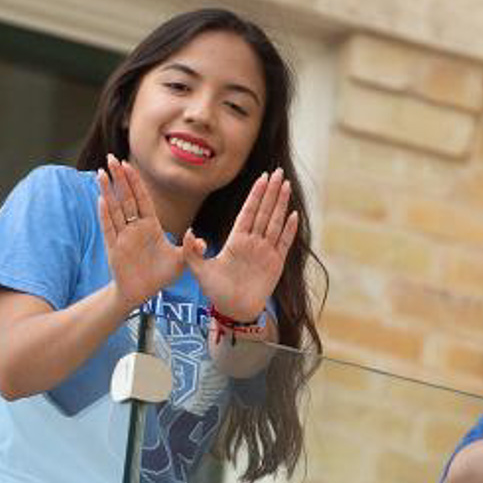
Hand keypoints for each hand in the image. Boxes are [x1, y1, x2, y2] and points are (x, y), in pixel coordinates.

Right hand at [96, 156, 184, 308]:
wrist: (142, 294)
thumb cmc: (161, 275)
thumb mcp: (182, 262)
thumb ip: (191, 249)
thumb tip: (200, 238)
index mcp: (150, 225)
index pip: (142, 198)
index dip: (135, 181)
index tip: (128, 164)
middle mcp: (135, 227)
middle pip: (126, 197)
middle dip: (119, 178)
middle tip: (111, 157)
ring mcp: (123, 236)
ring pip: (114, 209)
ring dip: (108, 191)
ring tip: (101, 173)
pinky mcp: (114, 248)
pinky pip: (109, 228)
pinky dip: (105, 215)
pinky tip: (102, 199)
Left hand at [186, 168, 297, 323]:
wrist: (233, 311)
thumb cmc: (216, 291)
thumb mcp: (199, 270)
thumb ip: (191, 252)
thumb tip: (189, 232)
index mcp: (236, 240)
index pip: (248, 212)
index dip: (255, 195)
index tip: (261, 177)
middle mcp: (253, 242)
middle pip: (264, 211)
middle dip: (271, 191)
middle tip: (277, 171)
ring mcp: (266, 252)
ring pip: (275, 222)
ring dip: (281, 204)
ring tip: (286, 185)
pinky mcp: (276, 264)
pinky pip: (284, 243)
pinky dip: (289, 229)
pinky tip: (294, 215)